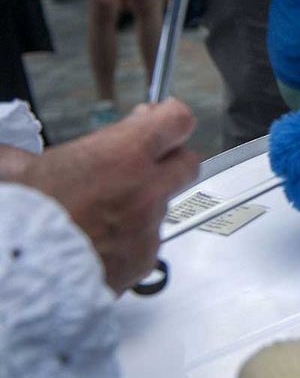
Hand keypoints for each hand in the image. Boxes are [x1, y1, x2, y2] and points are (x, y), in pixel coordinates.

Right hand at [15, 100, 198, 293]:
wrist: (18, 274)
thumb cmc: (25, 217)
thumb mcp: (25, 168)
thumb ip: (52, 149)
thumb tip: (28, 148)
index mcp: (125, 154)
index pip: (179, 120)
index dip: (169, 119)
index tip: (159, 121)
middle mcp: (147, 189)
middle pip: (187, 162)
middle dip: (168, 161)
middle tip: (139, 166)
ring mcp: (150, 227)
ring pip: (165, 205)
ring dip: (144, 204)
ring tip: (102, 212)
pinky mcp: (145, 259)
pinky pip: (149, 241)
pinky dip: (132, 239)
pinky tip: (101, 241)